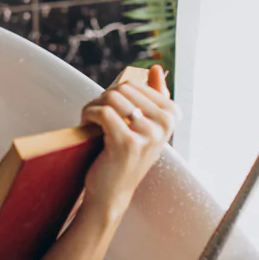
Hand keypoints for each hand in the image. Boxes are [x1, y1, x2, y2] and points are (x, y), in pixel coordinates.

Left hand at [81, 66, 178, 215]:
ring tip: (91, 120)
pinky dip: (88, 115)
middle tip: (96, 115)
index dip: (116, 94)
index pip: (137, 84)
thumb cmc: (125, 155)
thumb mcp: (144, 126)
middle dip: (103, 99)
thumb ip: (153, 96)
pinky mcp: (128, 143)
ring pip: (112, 98)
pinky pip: (103, 112)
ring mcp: (148, 135)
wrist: (112, 191)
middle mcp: (165, 125)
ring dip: (94, 106)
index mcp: (172, 116)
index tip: (110, 110)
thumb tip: (157, 68)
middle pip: (123, 88)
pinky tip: (86, 125)